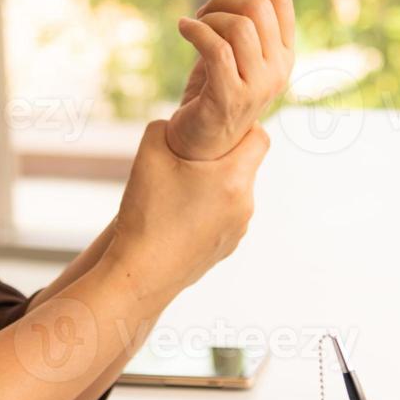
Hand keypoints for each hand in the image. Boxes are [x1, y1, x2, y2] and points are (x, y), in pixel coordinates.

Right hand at [106, 119, 271, 300]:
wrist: (140, 274)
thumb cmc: (146, 214)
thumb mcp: (149, 153)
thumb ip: (166, 127)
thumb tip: (177, 125)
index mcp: (234, 178)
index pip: (259, 137)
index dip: (241, 126)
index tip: (217, 127)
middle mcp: (245, 204)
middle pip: (245, 165)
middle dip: (221, 156)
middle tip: (190, 156)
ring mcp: (238, 230)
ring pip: (233, 192)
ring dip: (214, 183)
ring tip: (179, 188)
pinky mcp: (226, 247)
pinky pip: (224, 216)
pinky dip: (208, 208)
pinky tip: (178, 214)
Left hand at [166, 0, 294, 160]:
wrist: (202, 143)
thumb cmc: (214, 91)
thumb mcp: (229, 46)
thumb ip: (237, 11)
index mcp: (284, 54)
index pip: (281, 0)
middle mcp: (278, 70)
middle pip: (259, 7)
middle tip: (203, 9)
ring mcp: (257, 86)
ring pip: (239, 26)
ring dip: (209, 17)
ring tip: (193, 25)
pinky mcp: (230, 97)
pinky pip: (215, 48)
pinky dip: (195, 31)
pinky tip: (183, 29)